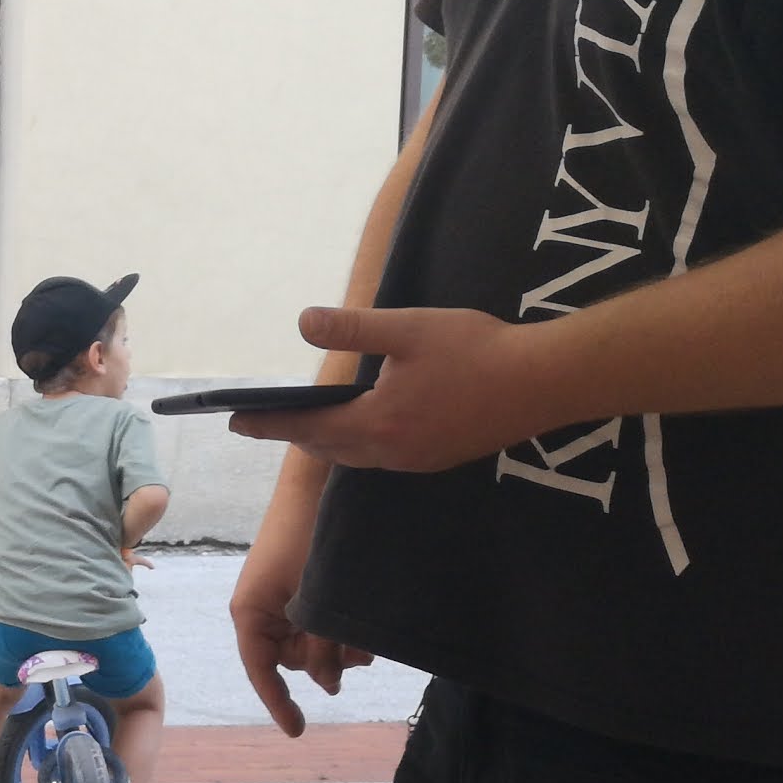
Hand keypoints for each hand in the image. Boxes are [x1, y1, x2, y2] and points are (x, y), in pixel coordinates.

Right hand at [229, 520, 367, 736]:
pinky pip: (318, 623)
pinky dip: (340, 626)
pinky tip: (361, 618)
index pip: (261, 670)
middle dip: (326, 661)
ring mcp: (283, 600)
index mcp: (250, 614)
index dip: (279, 702)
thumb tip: (329, 685)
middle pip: (294, 660)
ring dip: (340, 644)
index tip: (298, 731)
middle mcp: (262, 611)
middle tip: (360, 652)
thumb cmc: (308, 535)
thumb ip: (321, 642)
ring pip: (312, 643)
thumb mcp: (316, 597)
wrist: (318, 483)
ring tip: (366, 633)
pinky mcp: (301, 589)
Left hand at [245, 304, 553, 474]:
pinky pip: (387, 456)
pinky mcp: (443, 457)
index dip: (269, 423)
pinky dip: (364, 442)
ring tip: (311, 424)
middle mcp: (393, 452)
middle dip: (297, 435)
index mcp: (378, 423)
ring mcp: (420, 460)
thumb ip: (352, 328)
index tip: (236, 421)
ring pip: (359, 456)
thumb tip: (303, 322)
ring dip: (331, 441)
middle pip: (330, 448)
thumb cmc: (477, 350)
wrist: (545, 381)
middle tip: (267, 422)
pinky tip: (369, 424)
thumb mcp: (408, 328)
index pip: (307, 428)